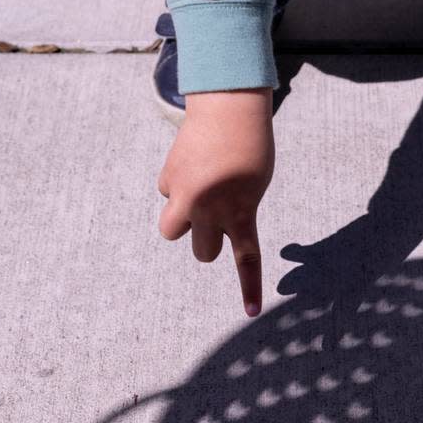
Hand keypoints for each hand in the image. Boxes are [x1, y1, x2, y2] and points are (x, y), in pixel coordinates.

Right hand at [158, 88, 274, 316]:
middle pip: (203, 252)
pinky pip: (169, 195)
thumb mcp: (254, 186)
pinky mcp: (168, 180)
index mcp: (241, 212)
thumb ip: (236, 213)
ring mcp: (185, 196)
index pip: (246, 259)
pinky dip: (177, 187)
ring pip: (172, 231)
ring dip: (183, 222)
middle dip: (207, 243)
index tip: (252, 313)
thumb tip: (207, 229)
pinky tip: (190, 165)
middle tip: (214, 220)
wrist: (229, 108)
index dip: (250, 288)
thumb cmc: (250, 148)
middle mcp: (210, 210)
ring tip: (195, 197)